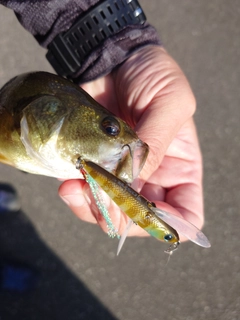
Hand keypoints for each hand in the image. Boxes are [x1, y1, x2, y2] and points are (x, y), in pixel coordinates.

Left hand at [58, 46, 202, 238]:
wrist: (113, 56)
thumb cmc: (152, 72)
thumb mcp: (169, 102)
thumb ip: (155, 144)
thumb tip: (131, 183)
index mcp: (179, 167)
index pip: (183, 213)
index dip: (168, 225)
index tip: (145, 215)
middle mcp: (151, 176)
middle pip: (139, 219)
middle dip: (120, 219)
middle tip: (102, 201)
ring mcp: (120, 172)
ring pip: (108, 210)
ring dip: (91, 207)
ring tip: (76, 187)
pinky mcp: (94, 163)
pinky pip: (85, 190)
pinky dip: (76, 192)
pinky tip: (68, 180)